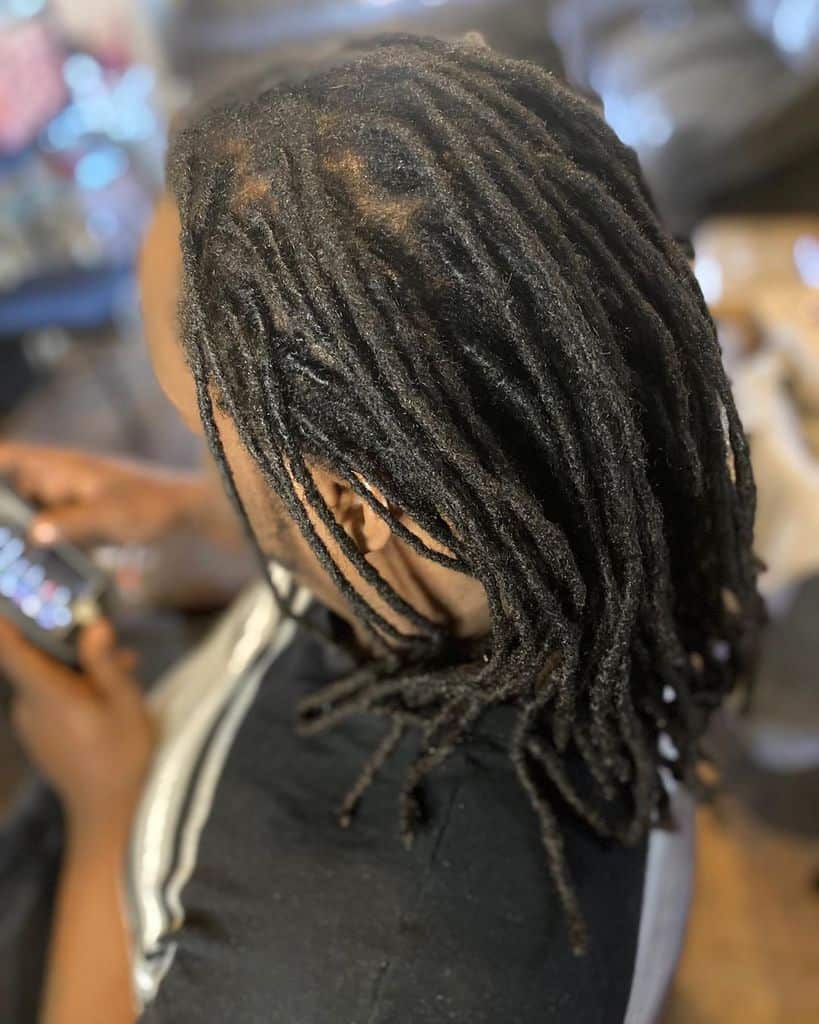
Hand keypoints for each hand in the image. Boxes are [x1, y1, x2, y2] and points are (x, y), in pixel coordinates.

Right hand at [0, 442, 202, 547]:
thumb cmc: (150, 505)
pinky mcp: (85, 515)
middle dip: (9, 512)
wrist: (186, 512)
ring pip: (37, 511)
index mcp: (63, 467)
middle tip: (7, 542)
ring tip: (20, 555)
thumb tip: (34, 532)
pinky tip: (47, 559)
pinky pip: (57, 526)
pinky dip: (51, 539)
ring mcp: (74, 496)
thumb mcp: (109, 515)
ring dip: (31, 530)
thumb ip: (71, 523)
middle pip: (18, 489)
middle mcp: (63, 478)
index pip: (12, 456)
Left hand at [0, 617, 155, 835]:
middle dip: (68, 641)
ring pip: (46, 677)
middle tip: (108, 636)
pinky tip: (108, 693)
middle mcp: (29, 706)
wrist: (109, 811)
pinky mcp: (38, 735)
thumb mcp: (126, 703)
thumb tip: (94, 626)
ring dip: (77, 666)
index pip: (9, 650)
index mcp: (48, 694)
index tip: (6, 594)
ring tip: (123, 669)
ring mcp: (30, 723)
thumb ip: (106, 663)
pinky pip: (48, 697)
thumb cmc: (123, 755)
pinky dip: (73, 686)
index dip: (3, 620)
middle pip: (35, 658)